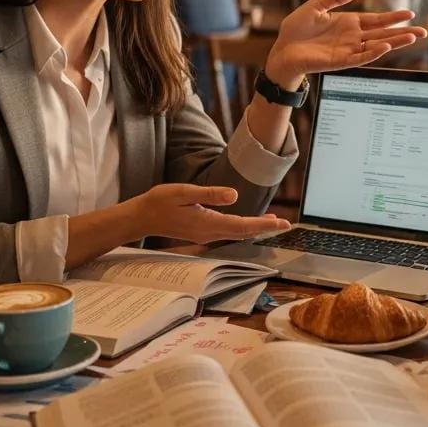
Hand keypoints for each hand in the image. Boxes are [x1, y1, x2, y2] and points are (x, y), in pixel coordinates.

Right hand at [129, 184, 290, 243]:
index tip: (282, 223)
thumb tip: (234, 196)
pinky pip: (229, 231)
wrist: (141, 217)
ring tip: (274, 223)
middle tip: (286, 225)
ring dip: (256, 229)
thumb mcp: (185, 192)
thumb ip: (209, 194)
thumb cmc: (160, 202)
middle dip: (266, 228)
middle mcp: (210, 232)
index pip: (243, 225)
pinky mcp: (202, 231)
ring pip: (237, 233)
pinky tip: (250, 223)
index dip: (264, 224)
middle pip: (244, 232)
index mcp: (208, 223)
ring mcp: (205, 234)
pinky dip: (244, 228)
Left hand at [265, 0, 425, 89]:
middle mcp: (352, 37)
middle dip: (403, 32)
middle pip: (383, 34)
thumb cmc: (297, 29)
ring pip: (377, 46)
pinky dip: (373, 53)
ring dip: (394, 42)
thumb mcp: (317, 6)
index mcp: (349, 23)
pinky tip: (385, 47)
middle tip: (423, 31)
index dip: (393, 17)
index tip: (410, 14)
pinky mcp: (340, 61)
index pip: (377, 20)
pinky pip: (360, 57)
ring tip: (412, 38)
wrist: (282, 50)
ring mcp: (348, 50)